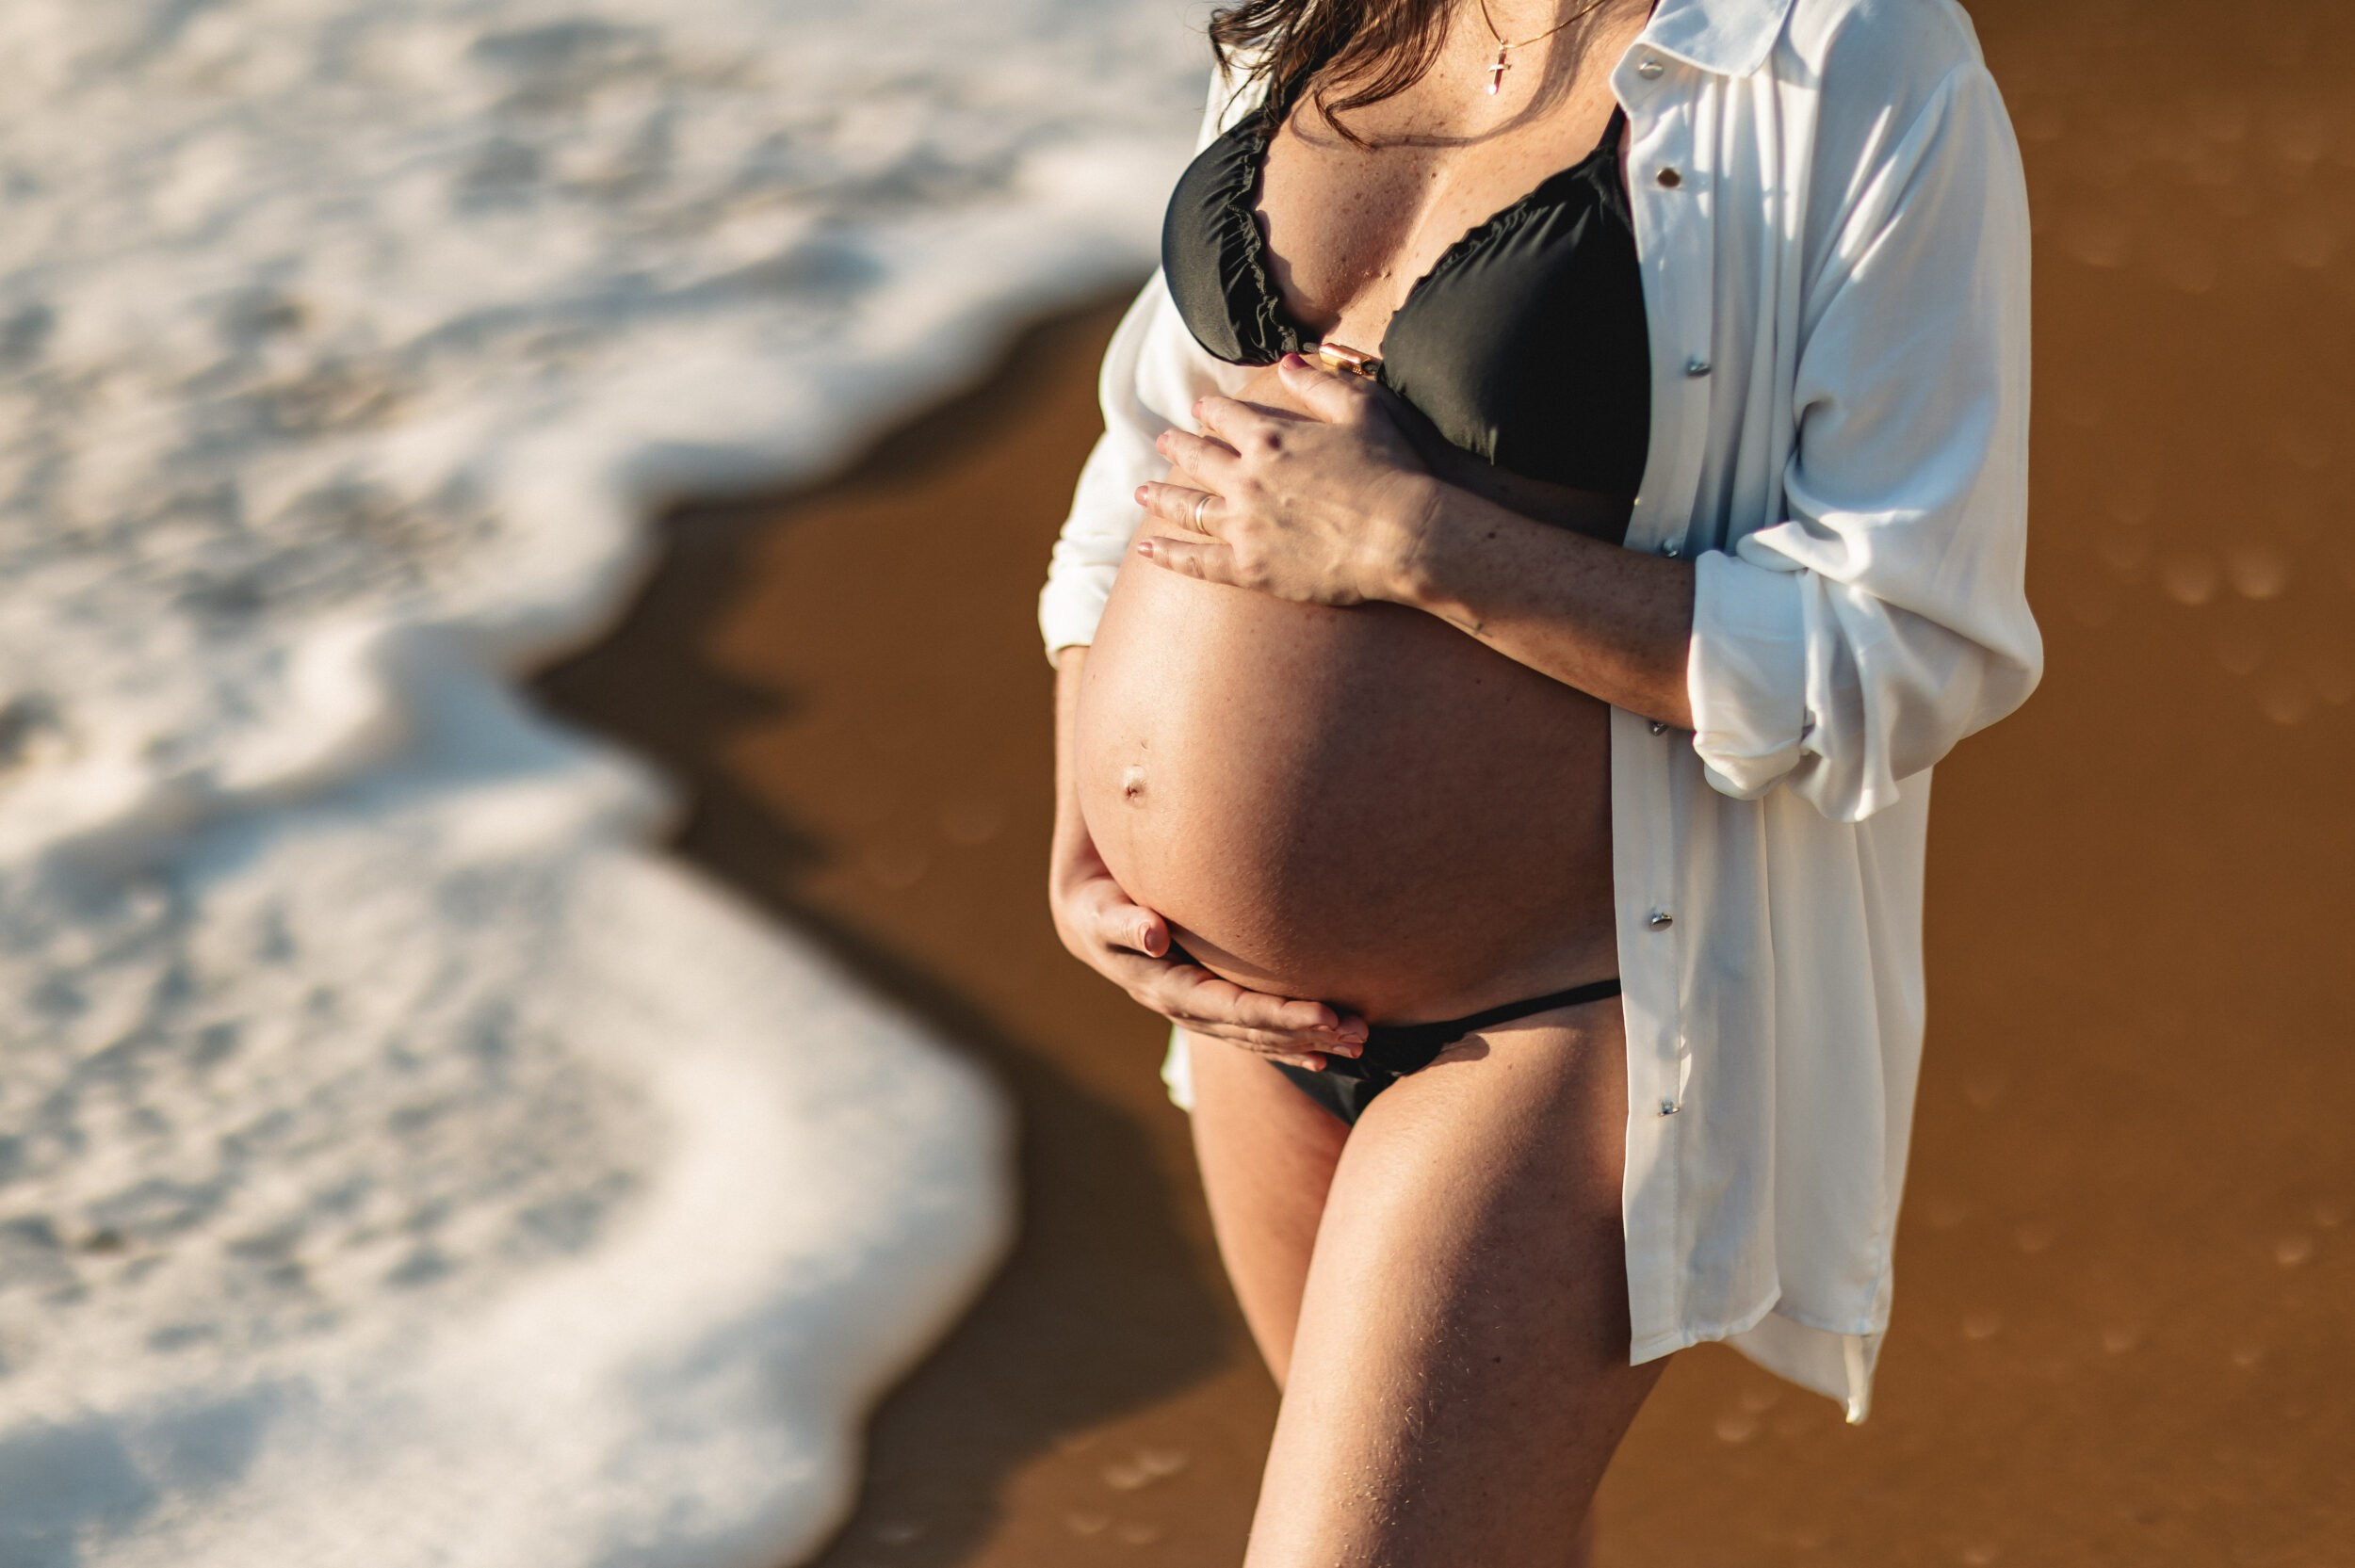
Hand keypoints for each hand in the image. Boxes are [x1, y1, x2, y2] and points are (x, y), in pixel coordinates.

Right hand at [1049, 822, 1365, 1071]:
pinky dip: (1293, 1044)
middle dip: (1309, 1035)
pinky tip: (1328, 1054)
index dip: (1280, 1016)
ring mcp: (1203, 1013)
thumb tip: (1153, 934)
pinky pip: (1257, 1032)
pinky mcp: (1214, 1005)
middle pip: (1256, 1032)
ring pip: (1262, 1037)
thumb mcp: (1103, 913)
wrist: (1093, 922)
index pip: (1234, 1010)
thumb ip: (1124, 923)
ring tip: (1360, 1045)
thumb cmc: (1100, 908)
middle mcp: (1190, 1010)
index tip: (1326, 1015)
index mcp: (1169, 991)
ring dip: (1311, 1043)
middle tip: (1360, 1033)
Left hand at [1132, 354, 1435, 606]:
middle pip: (1198, 459)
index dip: (1210, 410)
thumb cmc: (1393, 468)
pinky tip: (1146, 550)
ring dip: (1162, 498)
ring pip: (1188, 509)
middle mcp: (1246, 478)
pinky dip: (1169, 556)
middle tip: (1162, 442)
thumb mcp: (1361, 408)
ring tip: (1141, 492)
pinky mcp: (1250, 569)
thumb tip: (1286, 360)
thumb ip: (1318, 382)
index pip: (1225, 417)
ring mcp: (1244, 526)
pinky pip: (1198, 562)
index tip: (1199, 408)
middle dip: (1177, 448)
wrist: (1405, 535)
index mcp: (1270, 437)